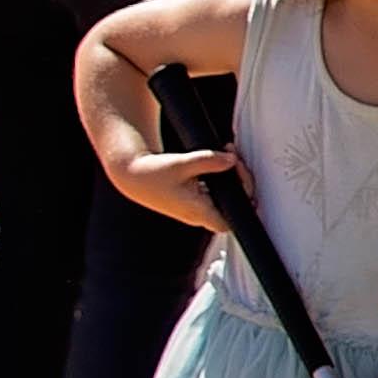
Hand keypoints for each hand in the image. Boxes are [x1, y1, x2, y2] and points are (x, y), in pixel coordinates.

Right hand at [115, 138, 240, 225]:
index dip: (243, 206)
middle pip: (231, 209)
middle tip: (235, 159)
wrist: (134, 175)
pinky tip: (220, 162)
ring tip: (229, 155)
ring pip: (224, 200)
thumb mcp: (182, 163)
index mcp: (196, 212)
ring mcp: (196, 211)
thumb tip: (232, 160)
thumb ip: (208, 161)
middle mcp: (197, 216)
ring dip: (232, 180)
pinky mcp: (194, 203)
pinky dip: (222, 180)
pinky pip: (216, 195)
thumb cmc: (153, 172)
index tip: (242, 179)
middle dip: (241, 183)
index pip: (229, 222)